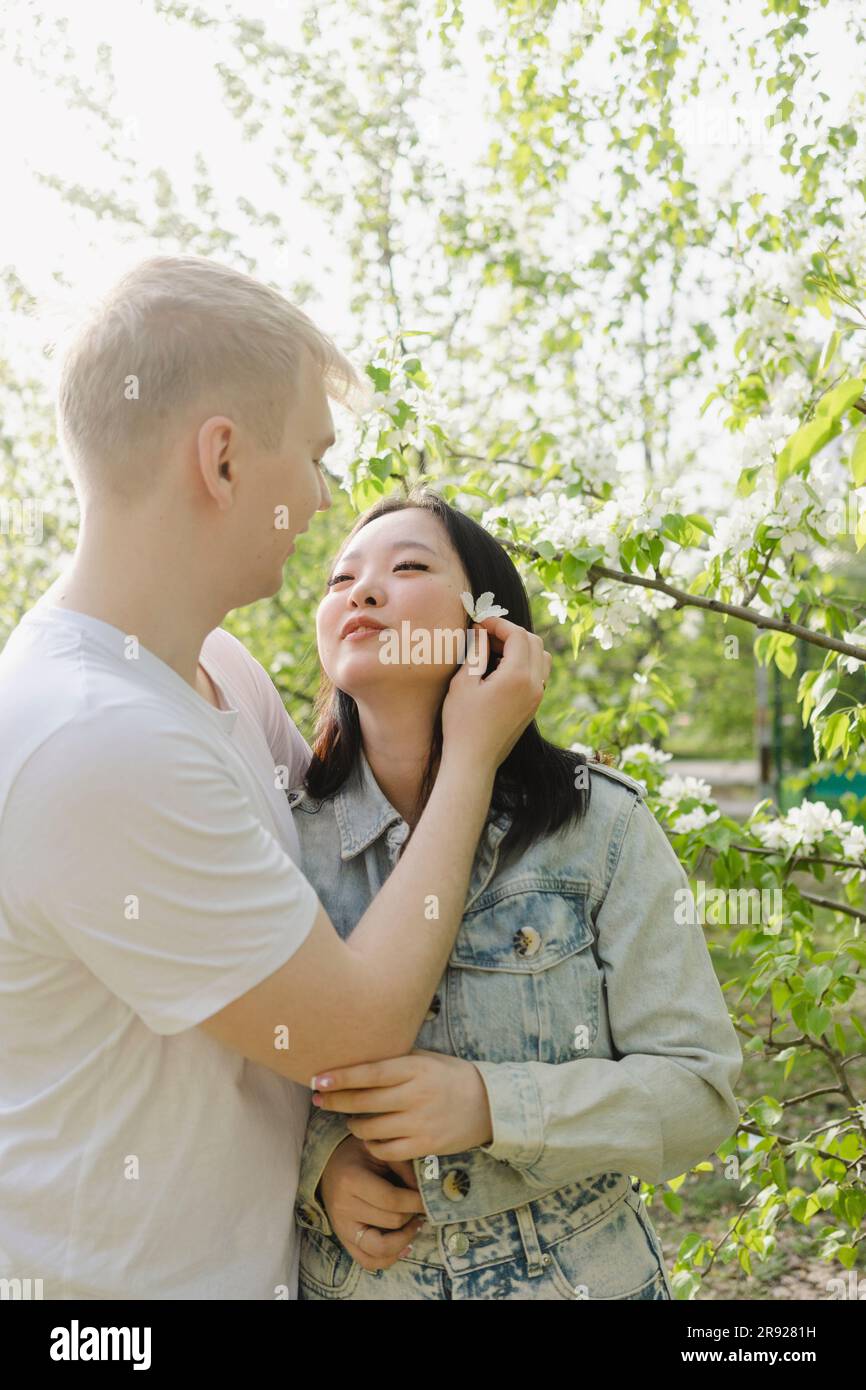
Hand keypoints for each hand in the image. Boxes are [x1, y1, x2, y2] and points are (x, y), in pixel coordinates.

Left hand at [312, 1049, 493, 1160]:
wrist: (490, 1106)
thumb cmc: (451, 1077)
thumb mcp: (427, 1059)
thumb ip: (396, 1059)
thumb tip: (356, 1055)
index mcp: (415, 1069)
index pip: (370, 1073)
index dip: (341, 1077)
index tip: (318, 1079)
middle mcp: (416, 1096)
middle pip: (364, 1102)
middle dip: (335, 1101)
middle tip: (319, 1099)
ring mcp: (420, 1123)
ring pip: (371, 1128)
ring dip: (353, 1124)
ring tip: (350, 1119)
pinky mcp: (425, 1146)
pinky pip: (386, 1150)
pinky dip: (372, 1145)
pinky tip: (370, 1137)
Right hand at [318, 1135, 425, 1271]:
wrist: (329, 1165)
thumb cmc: (358, 1155)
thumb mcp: (380, 1151)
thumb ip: (404, 1168)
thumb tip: (425, 1192)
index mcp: (352, 1180)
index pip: (392, 1200)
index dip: (416, 1201)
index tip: (429, 1198)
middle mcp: (344, 1207)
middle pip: (391, 1222)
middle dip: (413, 1215)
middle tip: (423, 1206)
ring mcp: (342, 1227)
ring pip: (380, 1249)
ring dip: (405, 1239)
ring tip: (415, 1225)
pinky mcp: (343, 1240)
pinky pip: (367, 1261)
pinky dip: (389, 1258)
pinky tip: (404, 1245)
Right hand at [440, 615, 550, 769]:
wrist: (473, 762)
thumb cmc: (462, 724)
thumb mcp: (463, 683)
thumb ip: (476, 653)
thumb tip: (482, 632)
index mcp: (518, 677)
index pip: (518, 635)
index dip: (498, 623)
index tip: (479, 623)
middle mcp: (535, 686)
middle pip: (533, 642)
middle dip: (510, 632)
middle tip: (484, 635)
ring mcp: (537, 698)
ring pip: (540, 658)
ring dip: (520, 647)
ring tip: (492, 651)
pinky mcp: (533, 707)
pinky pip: (537, 675)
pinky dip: (523, 663)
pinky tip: (498, 670)